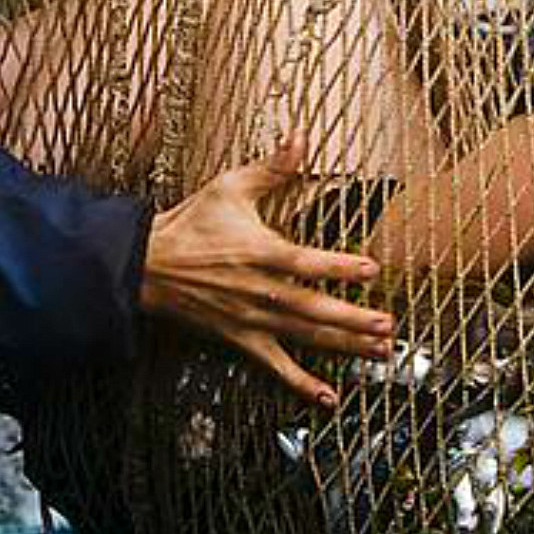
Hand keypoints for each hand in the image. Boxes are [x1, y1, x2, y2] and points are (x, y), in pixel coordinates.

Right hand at [138, 145, 393, 407]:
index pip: (306, 261)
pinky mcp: (241, 338)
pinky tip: (328, 396)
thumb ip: (272, 168)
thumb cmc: (190, 224)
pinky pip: (275, 365)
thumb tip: (301, 136)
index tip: (372, 269)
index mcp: (260, 252)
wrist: (146, 264)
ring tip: (378, 351)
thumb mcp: (230, 188)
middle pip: (312, 308)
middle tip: (387, 327)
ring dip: (343, 345)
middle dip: (352, 319)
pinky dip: (301, 383)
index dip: (339, 266)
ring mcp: (251, 318)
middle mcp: (259, 290)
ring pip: (304, 336)